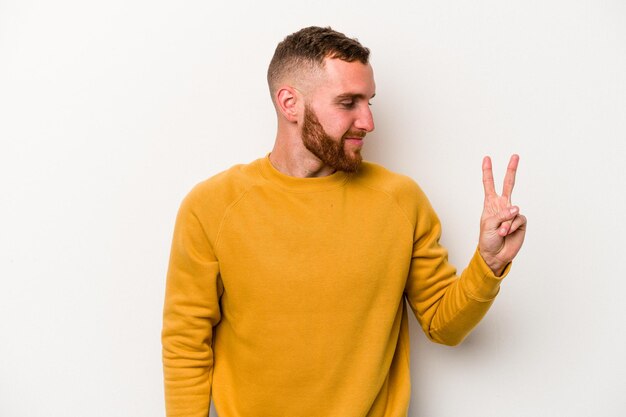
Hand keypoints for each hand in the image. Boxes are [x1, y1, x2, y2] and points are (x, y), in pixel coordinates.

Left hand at [479, 154, 526, 275]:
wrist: (495, 255)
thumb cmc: (487, 239)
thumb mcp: (488, 224)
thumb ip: (501, 214)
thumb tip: (516, 208)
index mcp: (491, 204)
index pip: (489, 185)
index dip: (488, 172)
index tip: (487, 158)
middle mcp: (502, 206)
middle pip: (508, 184)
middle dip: (511, 170)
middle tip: (515, 156)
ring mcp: (512, 214)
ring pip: (513, 209)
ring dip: (505, 223)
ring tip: (500, 232)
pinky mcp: (520, 222)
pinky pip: (518, 219)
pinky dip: (511, 226)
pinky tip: (506, 233)